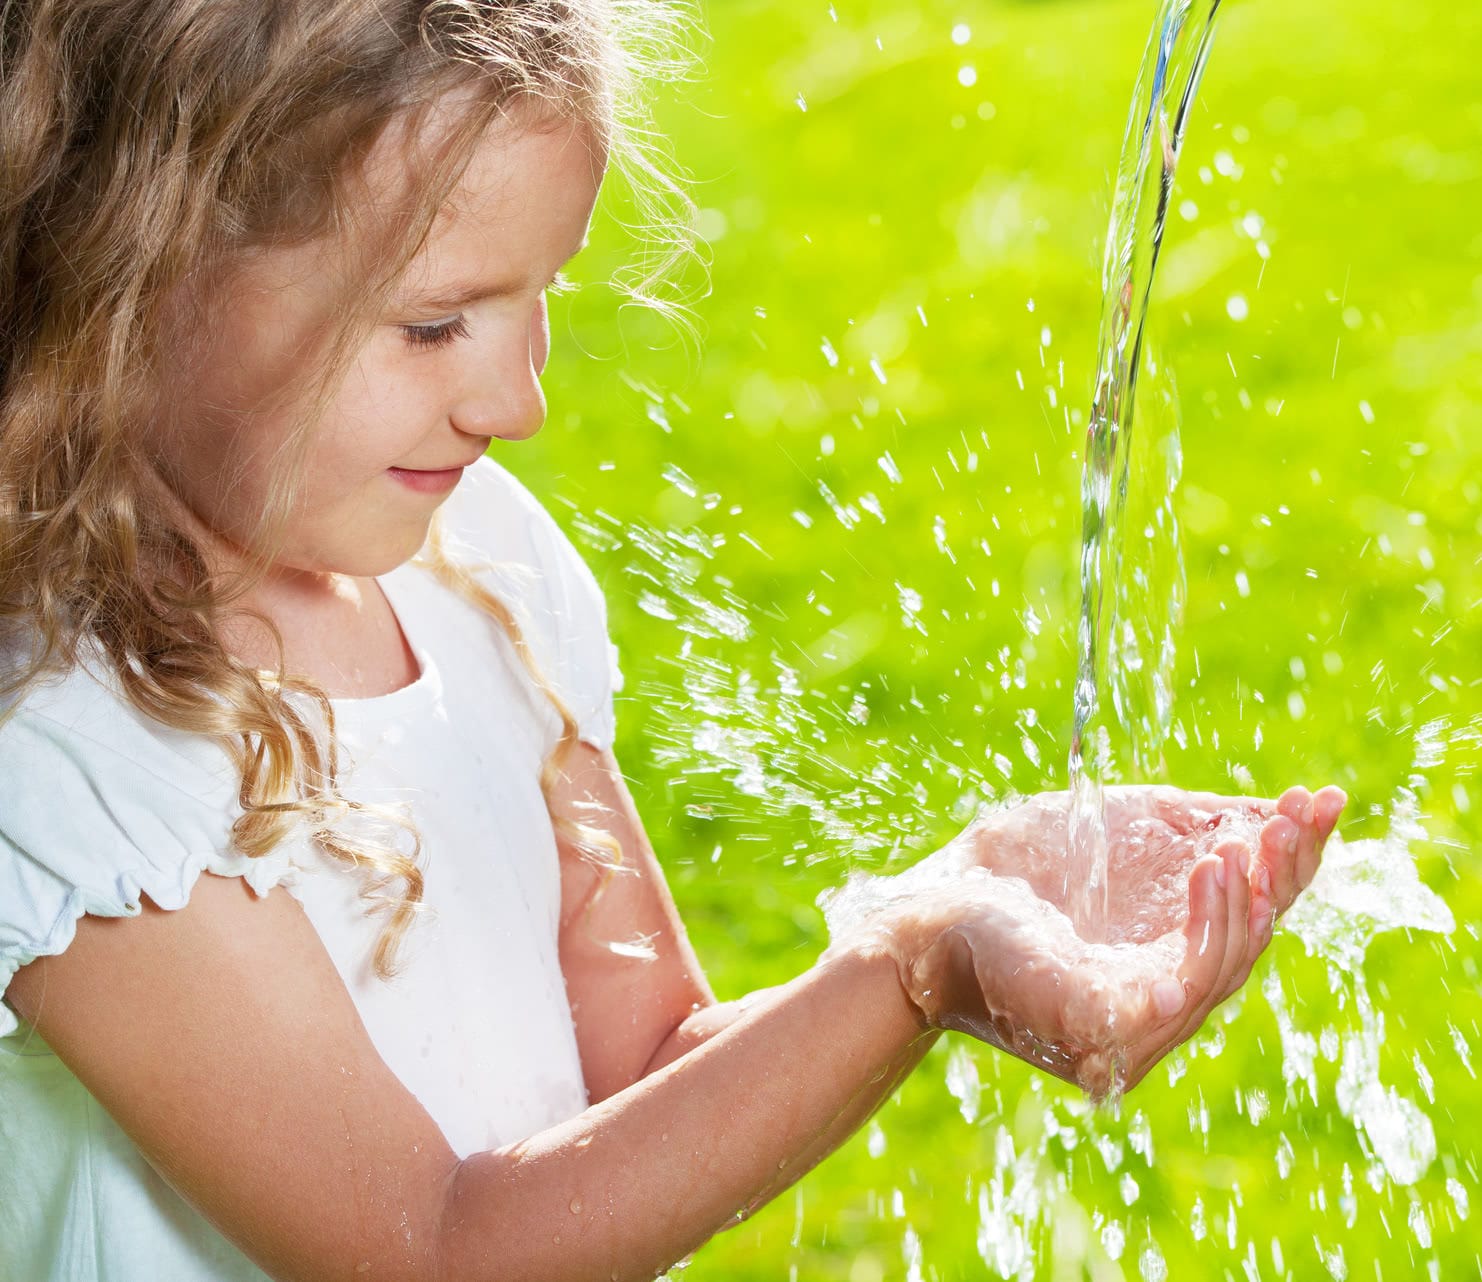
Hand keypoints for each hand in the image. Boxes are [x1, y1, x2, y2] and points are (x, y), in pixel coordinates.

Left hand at [829, 783, 1344, 1097]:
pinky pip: (1188, 983)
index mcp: (1159, 958)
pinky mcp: (1114, 1032)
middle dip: (1285, 871)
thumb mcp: (1109, 834)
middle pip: (1250, 939)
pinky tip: (1218, 865)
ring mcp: (1140, 1029)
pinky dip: (1213, 924)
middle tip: (1307, 811)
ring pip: (1230, 964)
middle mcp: (1160, 1004)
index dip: (1287, 858)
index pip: (1243, 912)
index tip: (1321, 799)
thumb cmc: (1005, 877)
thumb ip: (1182, 827)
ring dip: (1254, 893)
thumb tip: (1268, 809)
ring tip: (1254, 836)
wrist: (925, 916)